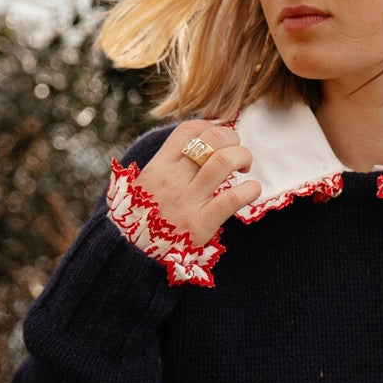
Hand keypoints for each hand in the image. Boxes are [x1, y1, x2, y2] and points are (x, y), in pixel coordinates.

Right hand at [126, 121, 261, 246]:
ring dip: (243, 157)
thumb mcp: (145, 185)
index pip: (189, 130)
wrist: (131, 255)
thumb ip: (165, 166)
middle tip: (236, 152)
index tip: (218, 138)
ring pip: (224, 161)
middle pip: (212, 139)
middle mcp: (174, 178)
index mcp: (159, 166)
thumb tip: (191, 147)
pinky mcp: (201, 223)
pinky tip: (251, 190)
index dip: (210, 126)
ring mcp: (188, 199)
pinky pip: (232, 198)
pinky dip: (249, 190)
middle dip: (232, 139)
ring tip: (244, 168)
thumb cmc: (142, 219)